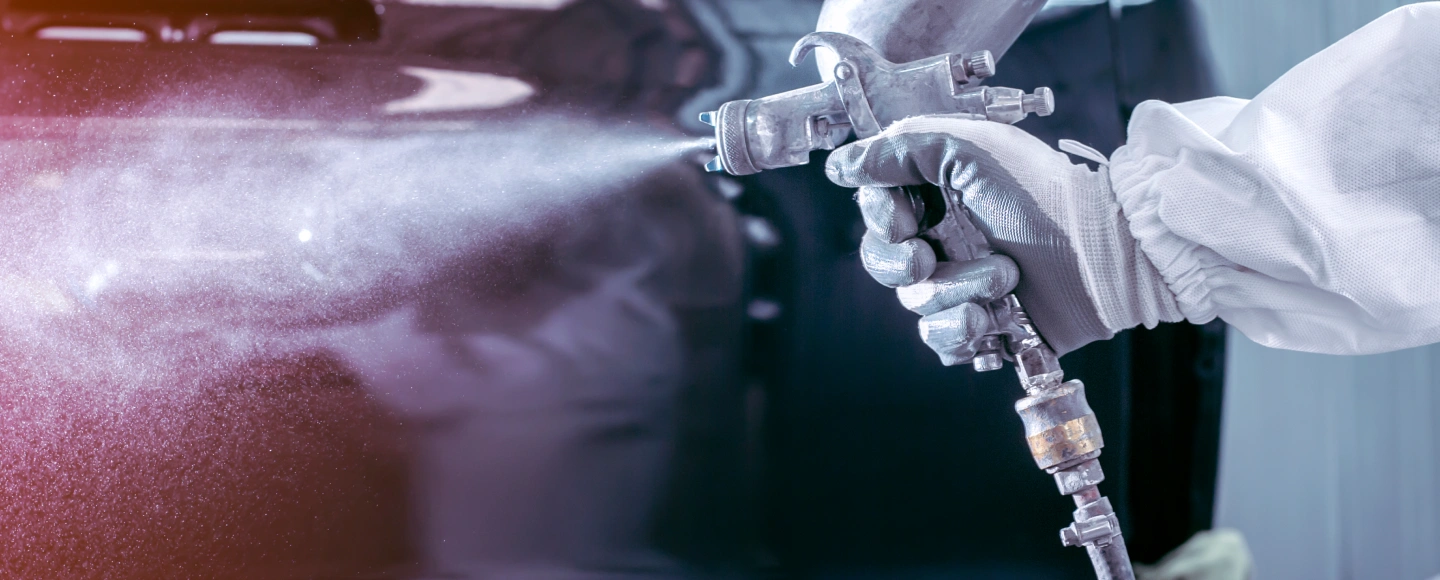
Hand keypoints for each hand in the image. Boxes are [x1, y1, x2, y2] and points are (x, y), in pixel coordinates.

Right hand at [826, 116, 1175, 360]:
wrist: (1105, 254)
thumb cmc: (1046, 195)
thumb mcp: (970, 150)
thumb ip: (900, 149)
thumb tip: (842, 166)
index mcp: (938, 193)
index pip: (877, 211)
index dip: (882, 221)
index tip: (905, 220)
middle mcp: (945, 238)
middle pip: (884, 262)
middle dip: (904, 264)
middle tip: (930, 258)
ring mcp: (963, 285)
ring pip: (914, 306)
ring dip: (954, 294)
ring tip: (1003, 279)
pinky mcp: (982, 327)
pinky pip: (941, 342)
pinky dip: (962, 333)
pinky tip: (992, 320)